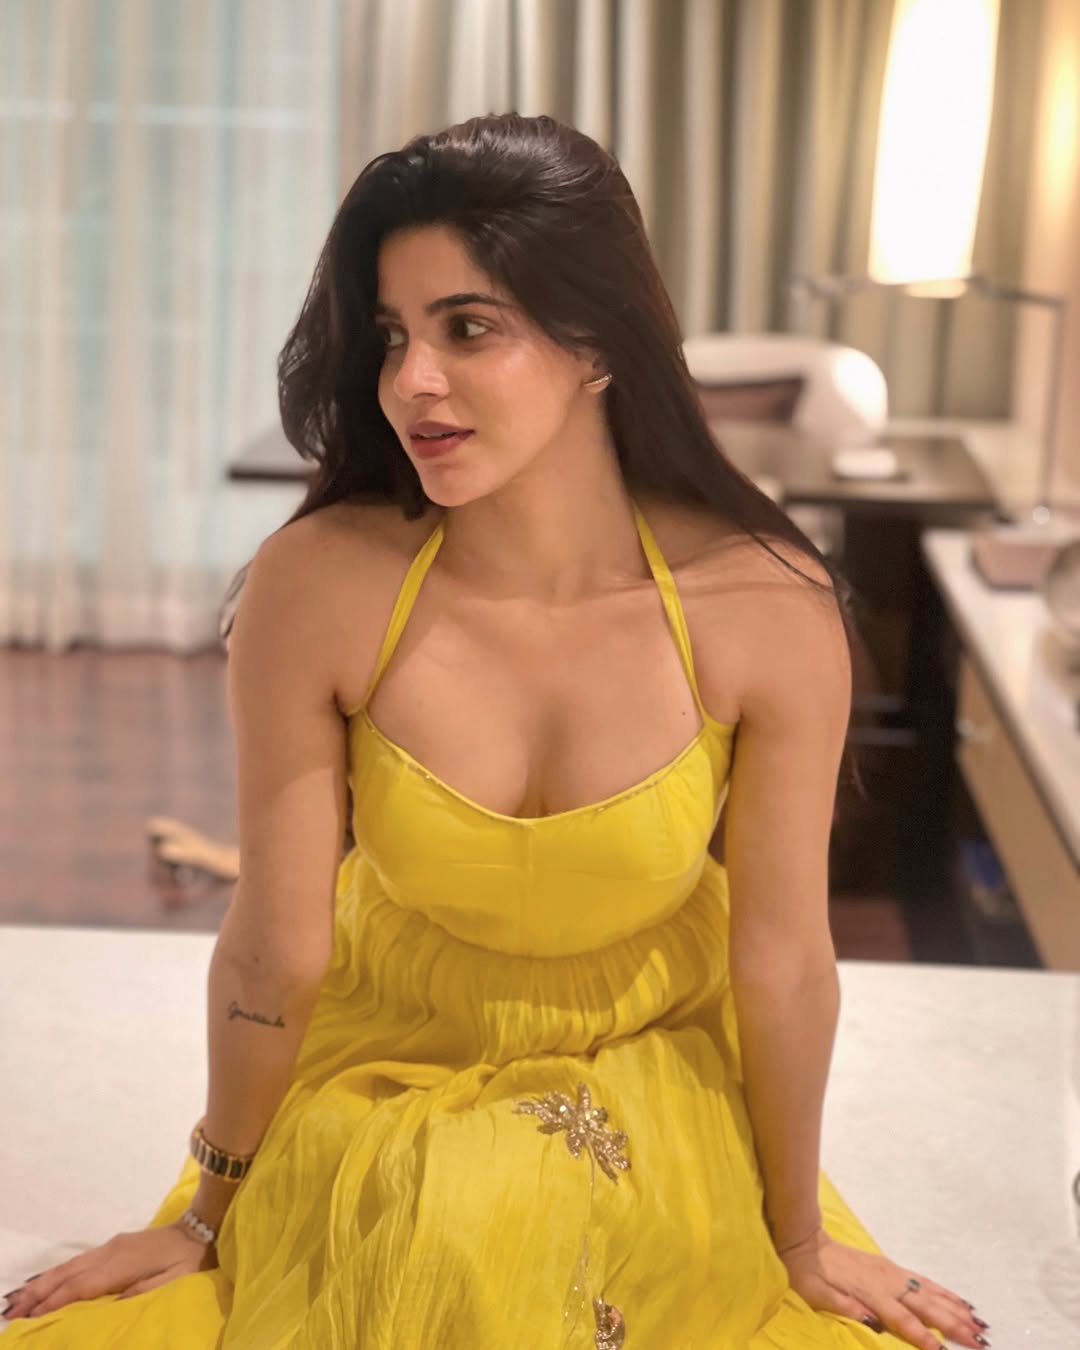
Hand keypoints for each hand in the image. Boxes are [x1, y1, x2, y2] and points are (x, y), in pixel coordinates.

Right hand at [2, 1223, 216, 1320]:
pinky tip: (48, 1282)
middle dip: (37, 1295)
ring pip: (69, 1266)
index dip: (53, 1304)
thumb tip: (109, 1307)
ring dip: (42, 1283)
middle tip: (10, 1313)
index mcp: (121, 1264)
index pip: (79, 1287)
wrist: (202, 1226)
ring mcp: (111, 1246)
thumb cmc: (190, 1260)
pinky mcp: (115, 1245)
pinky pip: (78, 1261)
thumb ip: (141, 1293)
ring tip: (18, 1299)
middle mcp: (109, 1252)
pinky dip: (58, 1274)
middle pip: (66, 1275)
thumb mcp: (172, 1282)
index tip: (29, 1321)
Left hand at [777, 1225, 989, 1348]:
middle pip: (927, 1307)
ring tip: (980, 1324)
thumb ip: (845, 1308)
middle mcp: (887, 1282)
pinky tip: (959, 1301)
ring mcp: (892, 1273)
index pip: (904, 1321)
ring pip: (931, 1293)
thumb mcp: (818, 1296)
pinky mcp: (891, 1268)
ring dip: (956, 1310)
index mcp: (871, 1294)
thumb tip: (874, 1322)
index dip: (925, 1339)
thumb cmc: (808, 1274)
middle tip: (981, 1342)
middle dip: (955, 1326)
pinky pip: (924, 1282)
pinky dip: (944, 1293)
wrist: (805, 1241)